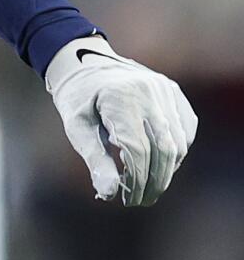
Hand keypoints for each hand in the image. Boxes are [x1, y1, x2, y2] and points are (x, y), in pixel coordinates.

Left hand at [45, 36, 196, 205]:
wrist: (83, 60)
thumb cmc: (77, 97)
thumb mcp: (76, 126)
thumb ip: (94, 158)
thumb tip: (109, 193)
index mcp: (119, 98)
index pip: (137, 149)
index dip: (136, 180)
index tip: (127, 199)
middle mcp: (148, 91)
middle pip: (163, 148)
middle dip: (155, 181)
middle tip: (141, 200)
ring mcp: (164, 89)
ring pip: (178, 142)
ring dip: (167, 169)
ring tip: (149, 186)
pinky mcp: (173, 91)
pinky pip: (184, 129)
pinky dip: (176, 151)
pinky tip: (160, 163)